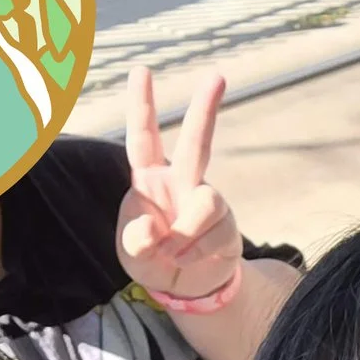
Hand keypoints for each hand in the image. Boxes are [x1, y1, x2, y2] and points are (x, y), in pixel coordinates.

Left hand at [120, 66, 242, 302]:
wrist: (187, 288)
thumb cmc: (152, 259)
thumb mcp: (131, 253)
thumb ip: (135, 239)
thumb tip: (156, 230)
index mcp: (150, 179)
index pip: (144, 138)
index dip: (142, 106)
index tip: (142, 70)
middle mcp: (182, 182)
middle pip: (197, 142)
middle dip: (206, 109)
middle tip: (217, 75)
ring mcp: (207, 201)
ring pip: (207, 203)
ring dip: (186, 234)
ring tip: (172, 254)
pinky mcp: (228, 225)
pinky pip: (215, 233)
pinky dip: (194, 253)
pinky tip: (185, 262)